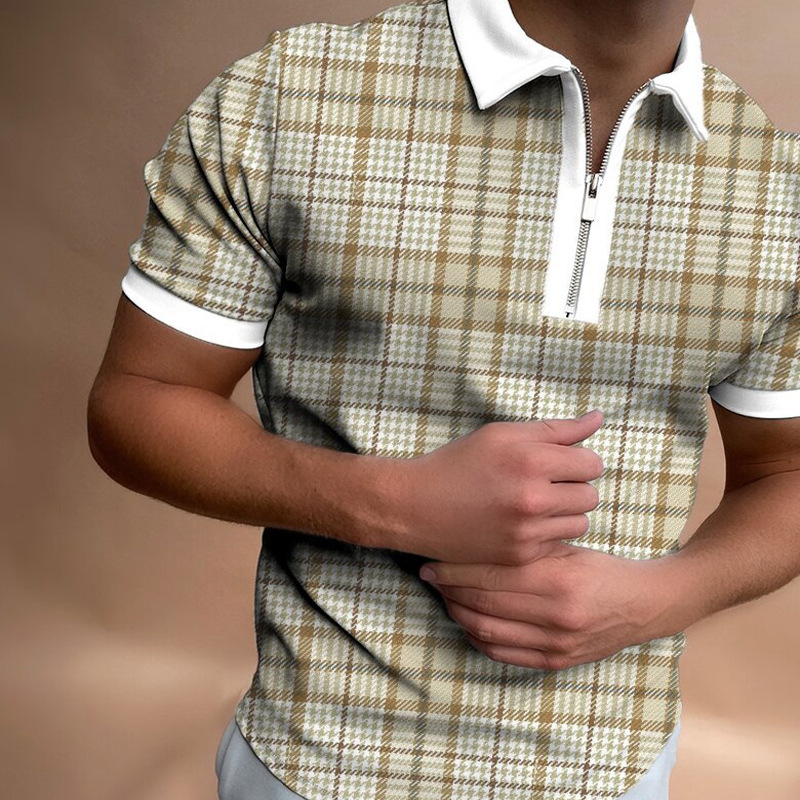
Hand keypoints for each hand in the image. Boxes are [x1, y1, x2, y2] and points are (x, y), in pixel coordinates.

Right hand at [384, 410, 605, 563]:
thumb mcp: (502, 434)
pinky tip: (521, 522)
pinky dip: (546, 532)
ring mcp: (527, 530)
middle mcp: (533, 496)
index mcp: (531, 459)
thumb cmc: (458, 463)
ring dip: (565, 512)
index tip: (560, 463)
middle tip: (545, 482)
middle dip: (574, 486)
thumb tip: (599, 417)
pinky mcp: (520, 555)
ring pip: (580, 522)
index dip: (579, 461)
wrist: (415, 506)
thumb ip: (556, 429)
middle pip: (590, 495)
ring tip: (534, 503)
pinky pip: (558, 542)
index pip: (592, 463)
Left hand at [418, 541, 676, 669]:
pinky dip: (476, 638)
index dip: (455, 570)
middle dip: (449, 590)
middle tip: (430, 576)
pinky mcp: (554, 663)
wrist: (643, 605)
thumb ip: (526, 547)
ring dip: (458, 614)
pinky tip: (466, 620)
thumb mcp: (567, 548)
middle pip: (483, 604)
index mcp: (559, 581)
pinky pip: (501, 654)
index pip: (491, 576)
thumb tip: (474, 539)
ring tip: (444, 595)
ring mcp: (555, 645)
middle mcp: (556, 616)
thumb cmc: (601, 568)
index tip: (433, 560)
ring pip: (486, 632)